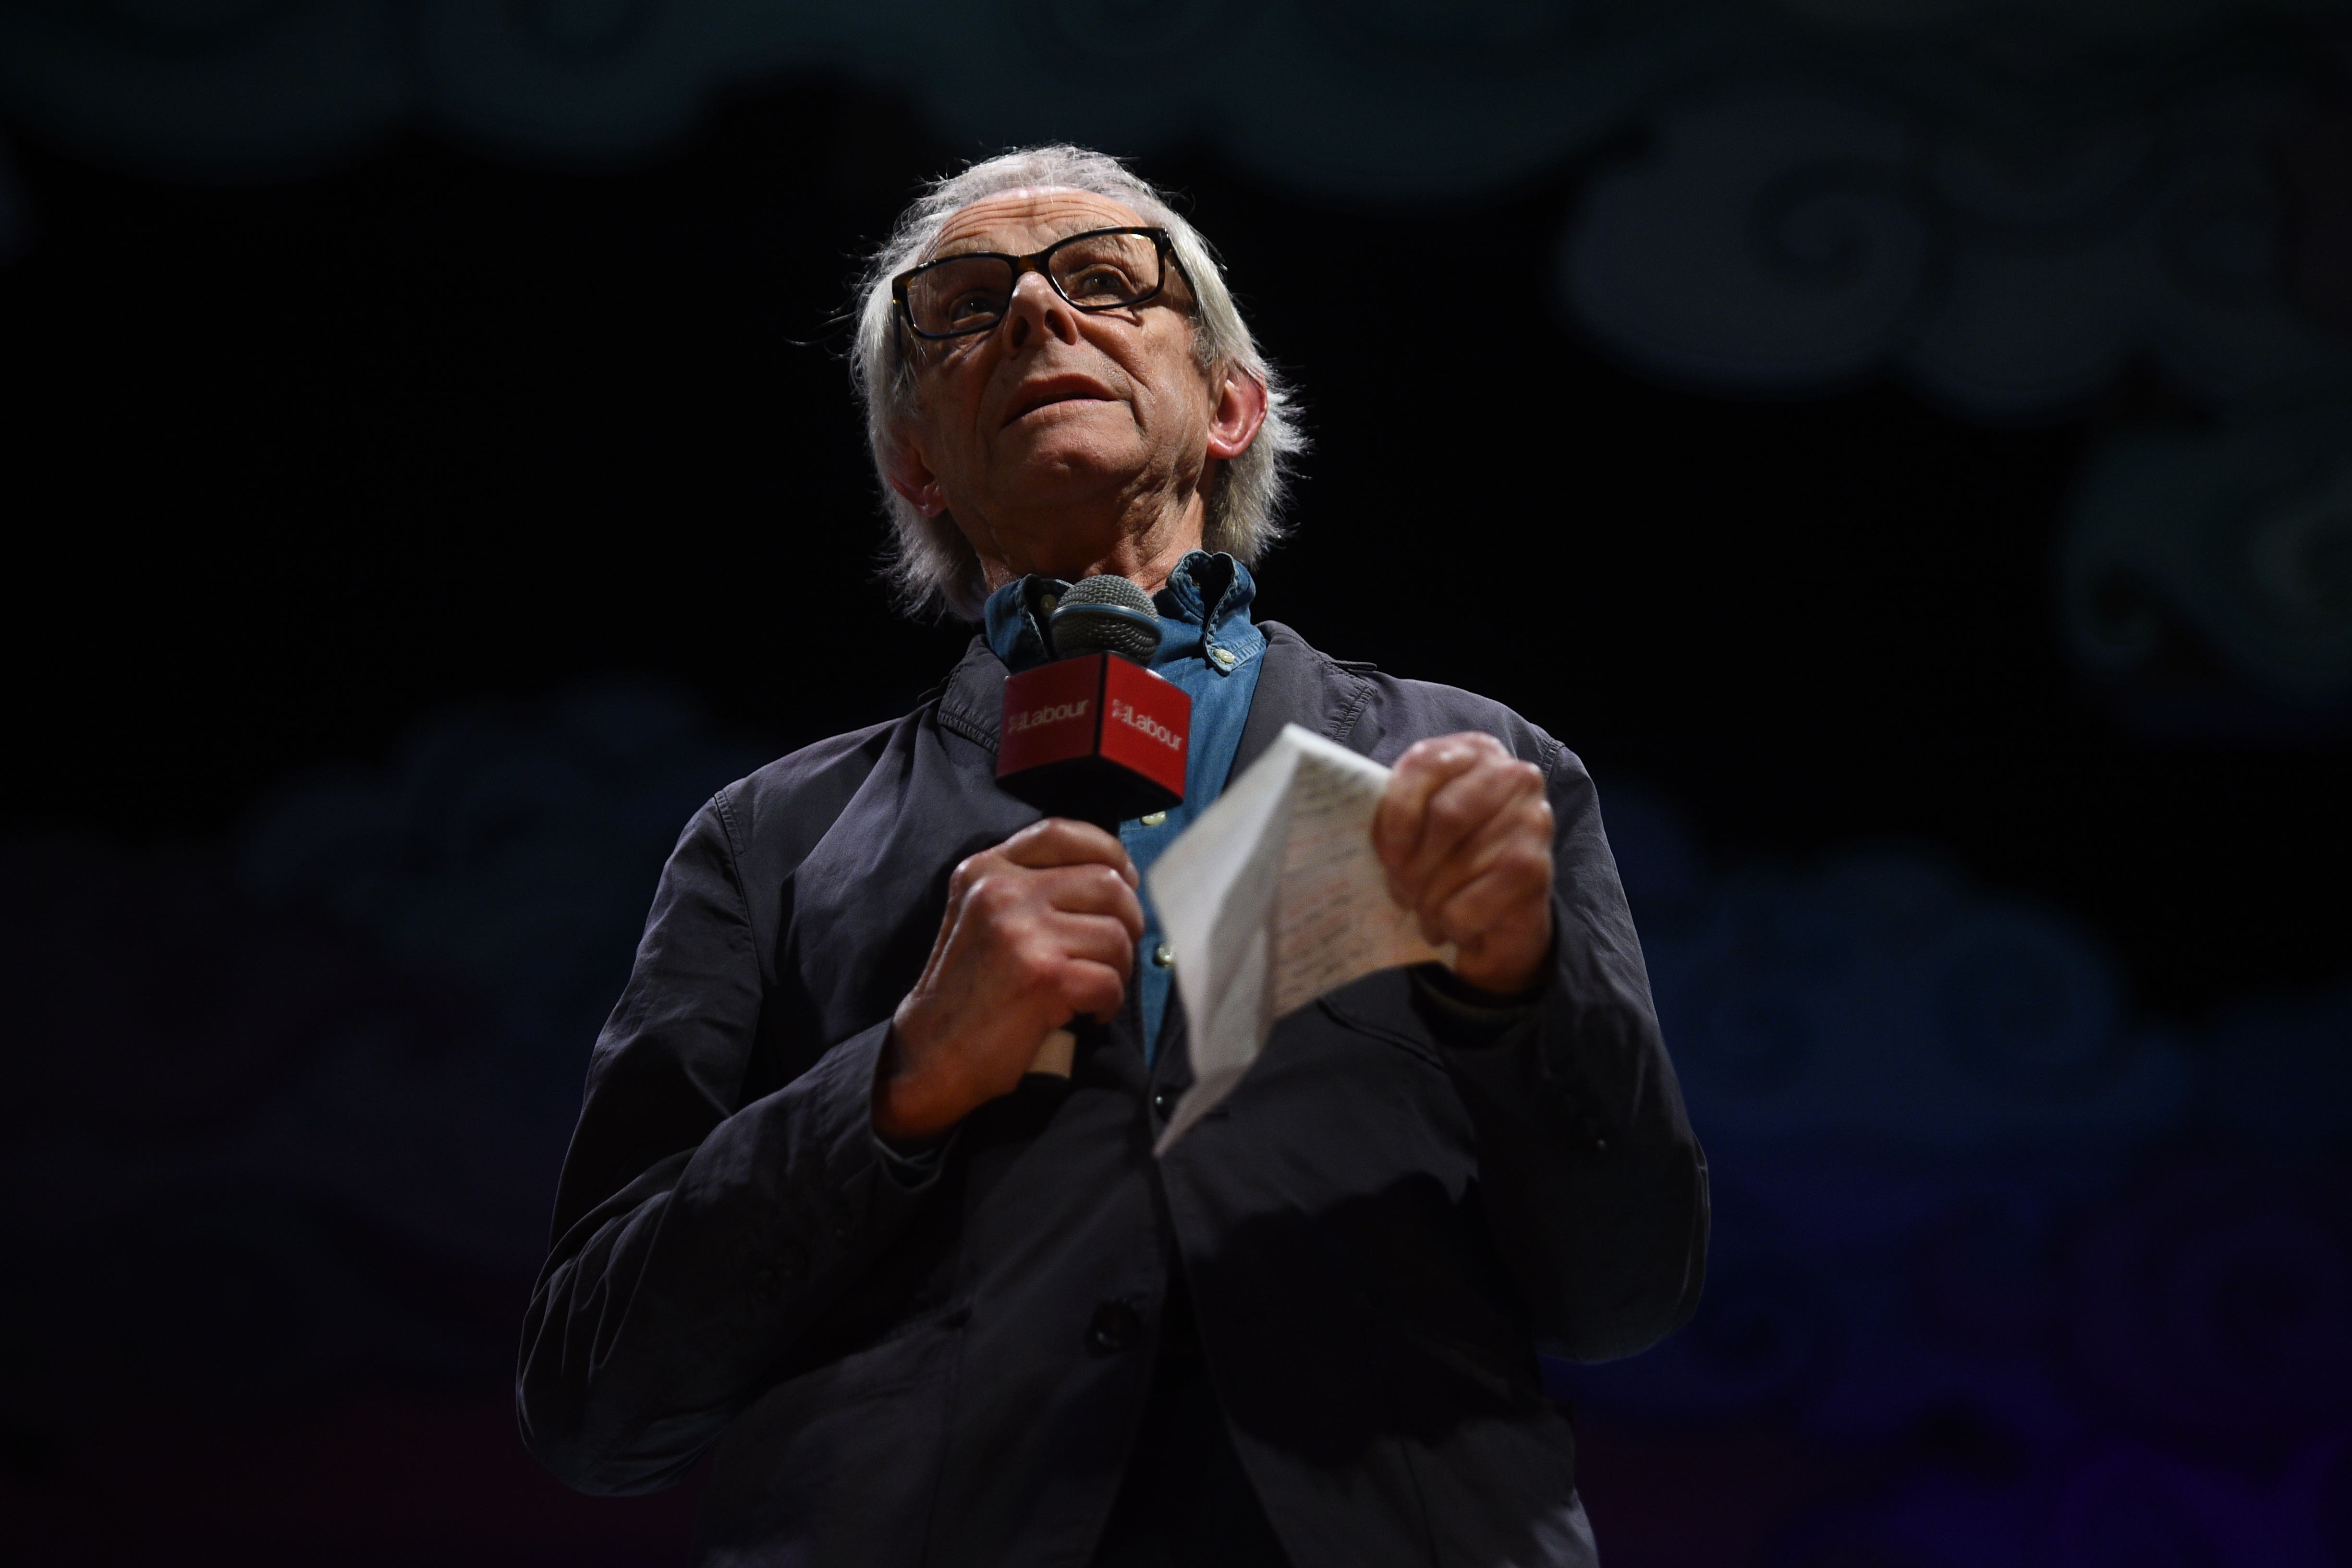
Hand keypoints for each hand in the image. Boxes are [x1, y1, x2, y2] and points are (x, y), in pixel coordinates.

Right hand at [878, 819, 1144, 1140]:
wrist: (930, 1055)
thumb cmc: (969, 991)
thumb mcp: (982, 916)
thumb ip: (1031, 886)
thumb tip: (1116, 876)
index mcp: (985, 871)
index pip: (1060, 833)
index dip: (1108, 851)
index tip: (1126, 879)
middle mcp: (1002, 892)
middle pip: (1107, 883)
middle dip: (1128, 920)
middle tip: (1114, 951)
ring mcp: (1022, 932)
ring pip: (1117, 934)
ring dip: (1119, 967)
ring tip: (1095, 987)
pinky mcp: (1044, 976)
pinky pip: (1110, 980)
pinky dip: (1109, 1003)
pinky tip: (1088, 1013)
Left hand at [1372, 732, 1555, 995]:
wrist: (1499, 919)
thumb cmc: (1447, 861)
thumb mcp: (1415, 825)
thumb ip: (1394, 809)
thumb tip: (1346, 812)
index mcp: (1475, 751)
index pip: (1424, 765)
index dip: (1397, 815)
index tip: (1388, 857)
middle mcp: (1514, 775)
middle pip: (1444, 817)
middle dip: (1412, 866)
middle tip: (1402, 893)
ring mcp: (1532, 820)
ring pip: (1457, 864)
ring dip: (1428, 902)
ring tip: (1425, 914)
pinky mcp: (1536, 869)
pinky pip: (1470, 903)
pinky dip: (1451, 923)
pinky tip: (1455, 926)